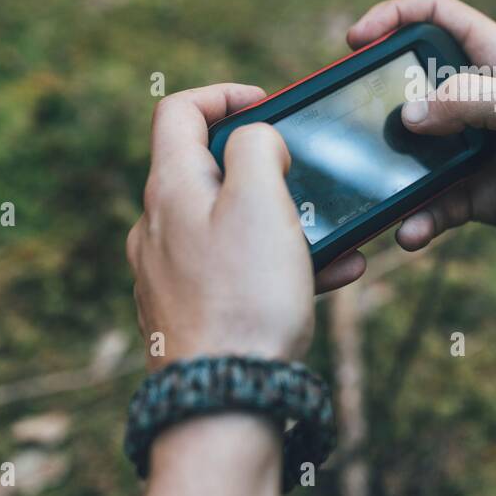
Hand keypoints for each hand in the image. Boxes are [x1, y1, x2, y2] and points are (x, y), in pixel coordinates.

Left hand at [126, 84, 365, 369]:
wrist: (224, 401)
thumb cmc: (245, 298)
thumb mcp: (261, 200)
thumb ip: (258, 147)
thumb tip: (256, 138)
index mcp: (170, 188)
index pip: (178, 111)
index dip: (224, 94)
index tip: (269, 104)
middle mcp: (158, 227)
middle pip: (208, 169)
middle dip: (268, 167)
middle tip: (309, 176)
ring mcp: (169, 272)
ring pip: (231, 224)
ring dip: (286, 219)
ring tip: (338, 236)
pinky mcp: (190, 312)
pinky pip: (237, 270)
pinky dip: (280, 263)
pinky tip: (333, 276)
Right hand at [348, 0, 495, 263]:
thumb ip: (470, 102)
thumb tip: (408, 115)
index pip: (438, 17)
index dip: (394, 17)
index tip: (355, 40)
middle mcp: (487, 101)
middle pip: (416, 86)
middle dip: (380, 102)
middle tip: (348, 123)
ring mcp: (483, 150)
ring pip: (419, 153)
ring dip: (394, 171)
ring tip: (372, 188)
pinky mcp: (485, 197)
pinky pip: (438, 204)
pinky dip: (420, 218)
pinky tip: (411, 233)